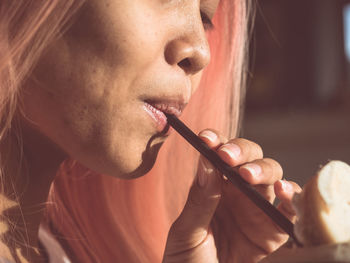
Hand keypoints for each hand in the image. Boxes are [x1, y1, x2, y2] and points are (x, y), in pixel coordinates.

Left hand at [163, 129, 300, 262]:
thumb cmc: (186, 261)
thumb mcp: (186, 232)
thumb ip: (199, 200)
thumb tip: (206, 162)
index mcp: (212, 188)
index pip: (217, 156)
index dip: (215, 142)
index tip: (206, 138)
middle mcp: (236, 193)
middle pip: (248, 158)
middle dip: (241, 151)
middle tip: (228, 157)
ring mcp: (256, 209)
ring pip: (270, 175)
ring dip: (263, 169)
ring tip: (248, 176)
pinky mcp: (273, 230)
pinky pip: (289, 210)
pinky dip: (292, 197)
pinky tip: (284, 191)